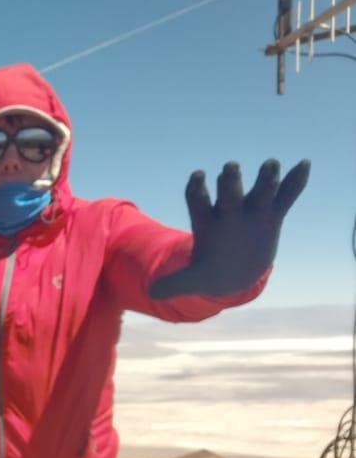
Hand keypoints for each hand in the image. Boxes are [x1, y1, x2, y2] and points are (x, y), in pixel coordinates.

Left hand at [149, 159, 309, 299]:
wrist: (233, 271)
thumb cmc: (210, 271)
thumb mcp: (193, 279)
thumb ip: (174, 283)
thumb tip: (152, 292)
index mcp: (207, 222)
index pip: (198, 200)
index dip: (197, 188)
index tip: (197, 177)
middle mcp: (229, 211)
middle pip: (228, 191)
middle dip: (229, 180)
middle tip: (229, 168)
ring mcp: (252, 211)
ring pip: (259, 189)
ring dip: (266, 177)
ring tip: (271, 165)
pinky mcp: (273, 215)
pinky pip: (285, 196)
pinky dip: (295, 182)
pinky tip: (304, 165)